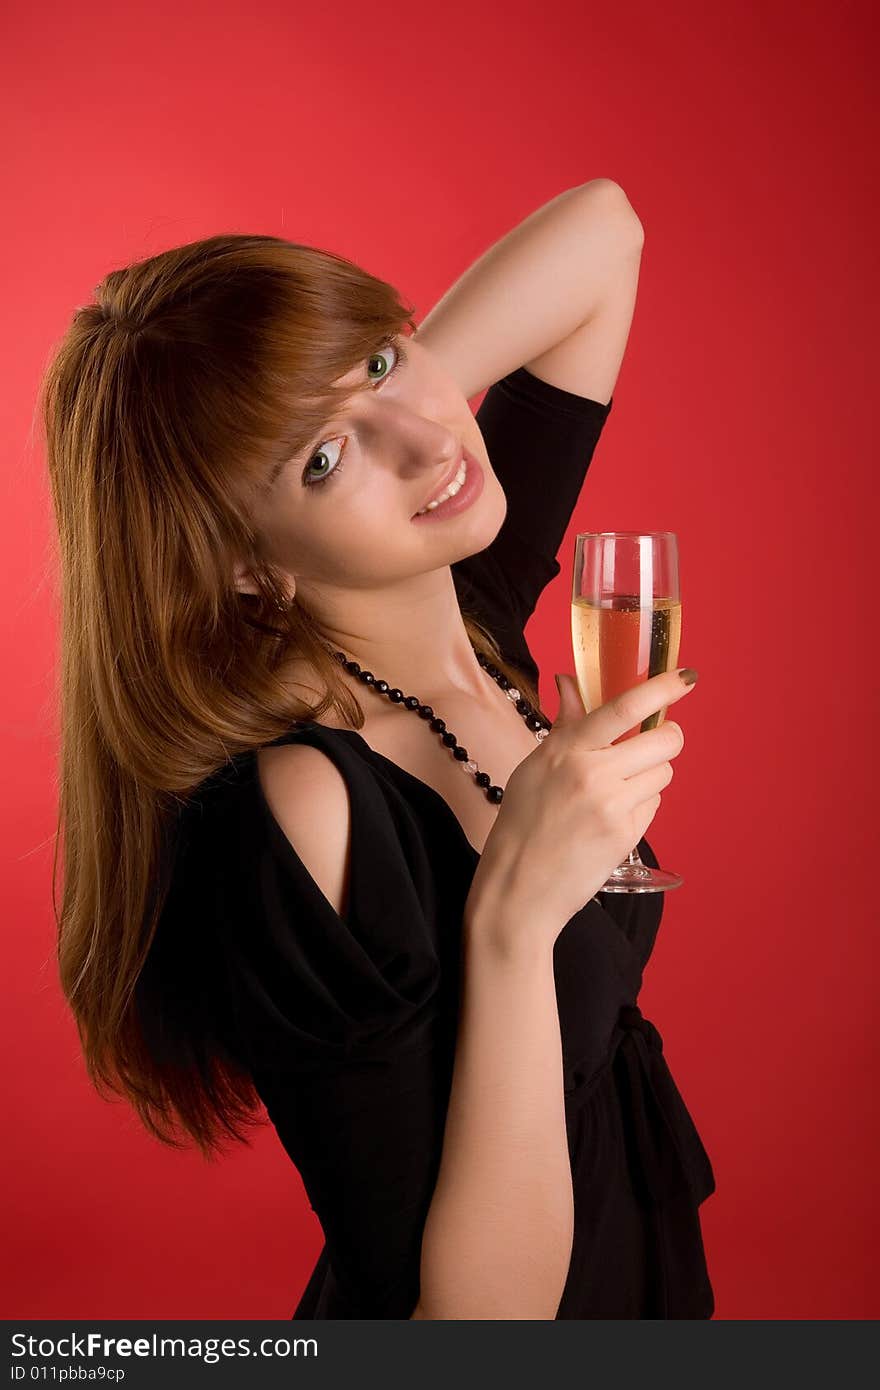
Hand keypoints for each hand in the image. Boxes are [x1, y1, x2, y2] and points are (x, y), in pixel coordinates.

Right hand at [466, 668, 697, 952]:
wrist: (520, 889)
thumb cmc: (521, 825)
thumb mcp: (535, 767)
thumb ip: (564, 726)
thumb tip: (570, 682)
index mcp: (566, 750)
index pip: (623, 708)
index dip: (661, 689)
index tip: (686, 678)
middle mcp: (593, 774)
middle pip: (663, 741)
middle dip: (666, 738)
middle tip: (654, 743)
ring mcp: (613, 806)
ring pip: (664, 773)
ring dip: (651, 775)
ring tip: (619, 790)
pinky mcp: (627, 835)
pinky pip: (654, 804)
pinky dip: (642, 804)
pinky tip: (614, 816)